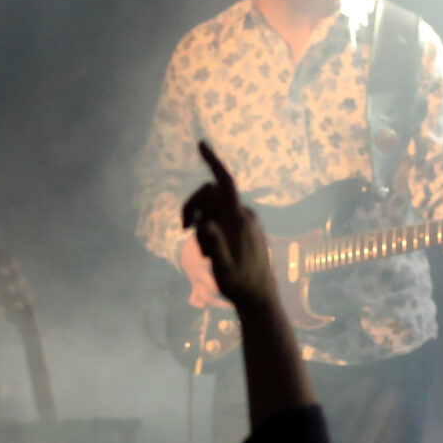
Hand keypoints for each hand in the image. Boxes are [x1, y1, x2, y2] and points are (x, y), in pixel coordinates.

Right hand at [180, 140, 279, 315]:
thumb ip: (214, 245)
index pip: (226, 183)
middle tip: (183, 229)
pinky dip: (208, 228)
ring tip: (200, 250)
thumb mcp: (223, 269)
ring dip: (200, 220)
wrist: (259, 298)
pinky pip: (220, 217)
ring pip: (213, 206)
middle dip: (193, 206)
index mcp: (239, 220)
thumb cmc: (239, 285)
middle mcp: (244, 215)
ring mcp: (245, 221)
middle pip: (211, 193)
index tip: (201, 144)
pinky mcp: (244, 229)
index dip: (213, 162)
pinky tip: (207, 252)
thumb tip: (203, 222)